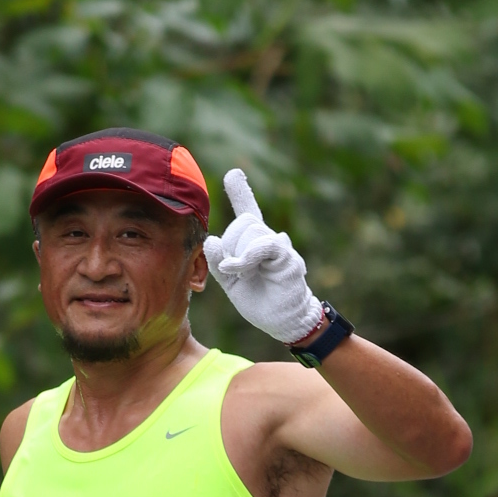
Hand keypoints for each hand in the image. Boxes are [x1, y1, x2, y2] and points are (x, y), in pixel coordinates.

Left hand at [202, 168, 326, 347]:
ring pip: (250, 229)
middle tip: (234, 271)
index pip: (247, 212)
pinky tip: (241, 271)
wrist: (283, 322)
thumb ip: (219, 262)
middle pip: (242, 222)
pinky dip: (247, 257)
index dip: (240, 192)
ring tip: (244, 276)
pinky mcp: (286, 256)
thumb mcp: (231, 283)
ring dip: (238, 254)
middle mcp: (268, 239)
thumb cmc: (260, 301)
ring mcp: (279, 245)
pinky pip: (263, 244)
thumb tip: (211, 239)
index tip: (234, 174)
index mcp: (254, 244)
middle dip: (230, 244)